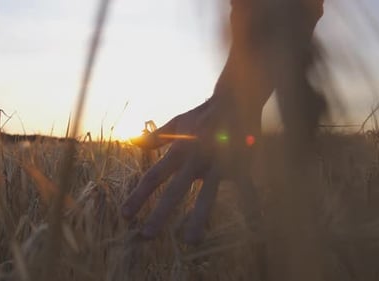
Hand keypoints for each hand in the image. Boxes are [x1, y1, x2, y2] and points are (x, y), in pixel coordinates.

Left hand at [122, 96, 260, 243]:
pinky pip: (246, 188)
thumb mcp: (177, 123)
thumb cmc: (203, 114)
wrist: (235, 99)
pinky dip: (250, 204)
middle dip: (159, 213)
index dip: (138, 196)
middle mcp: (195, 159)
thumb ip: (155, 137)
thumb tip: (132, 142)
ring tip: (189, 240)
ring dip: (197, 218)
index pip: (153, 176)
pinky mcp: (240, 165)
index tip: (125, 214)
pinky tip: (253, 224)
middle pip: (174, 190)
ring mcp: (218, 164)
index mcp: (179, 150)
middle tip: (146, 236)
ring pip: (207, 195)